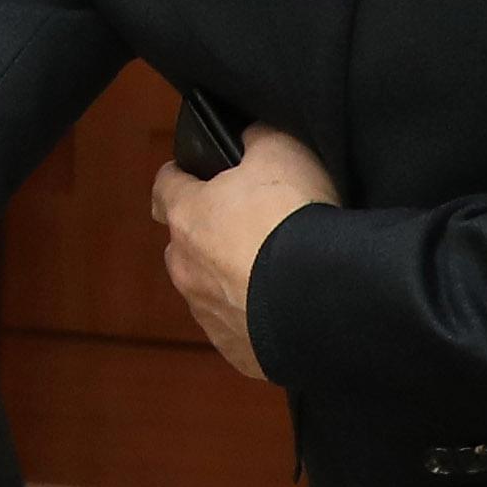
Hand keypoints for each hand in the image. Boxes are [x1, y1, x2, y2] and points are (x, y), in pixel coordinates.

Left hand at [150, 124, 337, 382]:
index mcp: (187, 216)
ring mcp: (208, 314)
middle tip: (247, 225)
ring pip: (206, 290)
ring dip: (229, 279)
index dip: (180, 176)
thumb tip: (247, 135)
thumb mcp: (281, 151)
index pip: (164, 186)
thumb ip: (256, 138)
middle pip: (183, 243)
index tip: (192, 173)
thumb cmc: (293, 217)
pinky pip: (236, 329)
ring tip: (271, 273)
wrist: (321, 300)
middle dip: (206, 233)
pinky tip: (282, 309)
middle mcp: (187, 268)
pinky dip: (252, 318)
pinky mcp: (236, 350)